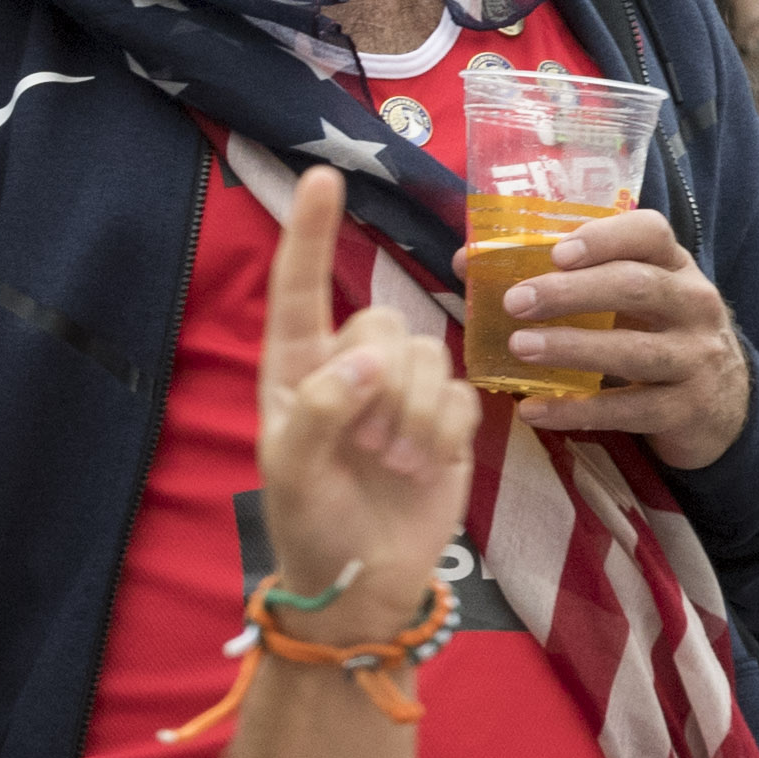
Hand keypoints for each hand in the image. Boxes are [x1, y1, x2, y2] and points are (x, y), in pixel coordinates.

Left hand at [252, 171, 469, 625]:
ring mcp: (399, 390)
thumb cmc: (313, 524)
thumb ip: (322, 409)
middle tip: (368, 448)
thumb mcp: (295, 473)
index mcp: (295, 370)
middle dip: (385, 386)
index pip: (301, 289)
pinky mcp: (446, 417)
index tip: (325, 176)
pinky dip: (446, 433)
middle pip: (384, 324)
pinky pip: (463, 394)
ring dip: (416, 416)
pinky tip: (424, 468)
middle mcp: (347, 367)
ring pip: (429, 356)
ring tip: (392, 464)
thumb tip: (367, 360)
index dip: (313, 234)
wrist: (366, 580)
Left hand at [483, 204, 756, 467]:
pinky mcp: (686, 409)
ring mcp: (695, 358)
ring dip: (572, 348)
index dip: (604, 237)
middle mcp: (694, 305)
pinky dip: (578, 410)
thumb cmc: (654, 334)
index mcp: (673, 266)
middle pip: (636, 286)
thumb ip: (563, 277)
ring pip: (634, 350)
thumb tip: (466, 261)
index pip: (650, 233)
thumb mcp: (626, 299)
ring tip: (520, 347)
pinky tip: (534, 409)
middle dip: (572, 292)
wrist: (721, 405)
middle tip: (515, 301)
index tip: (556, 251)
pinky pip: (629, 410)